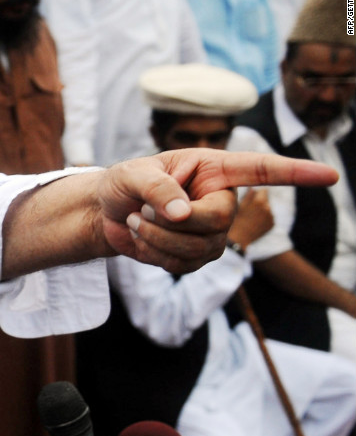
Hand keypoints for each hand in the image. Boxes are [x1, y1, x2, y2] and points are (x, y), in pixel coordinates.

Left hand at [98, 148, 336, 273]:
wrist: (107, 214)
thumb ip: (157, 188)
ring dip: (156, 238)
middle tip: (142, 211)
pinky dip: (153, 254)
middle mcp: (221, 200)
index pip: (261, 170)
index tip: (329, 175)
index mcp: (213, 169)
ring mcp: (212, 233)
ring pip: (199, 248)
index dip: (295, 173)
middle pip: (219, 220)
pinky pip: (181, 265)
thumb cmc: (124, 184)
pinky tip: (142, 238)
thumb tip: (183, 214)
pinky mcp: (196, 257)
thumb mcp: (133, 175)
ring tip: (137, 220)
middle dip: (174, 222)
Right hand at [227, 188, 273, 247]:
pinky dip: (264, 218)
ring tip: (251, 216)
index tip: (253, 196)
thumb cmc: (236, 221)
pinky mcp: (273, 224)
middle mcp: (268, 208)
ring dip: (262, 210)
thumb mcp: (239, 206)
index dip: (258, 193)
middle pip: (266, 199)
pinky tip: (255, 222)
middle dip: (260, 201)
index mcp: (259, 201)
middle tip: (250, 208)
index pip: (264, 190)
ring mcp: (271, 216)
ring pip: (268, 208)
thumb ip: (248, 195)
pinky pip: (269, 216)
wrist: (239, 239)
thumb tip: (253, 187)